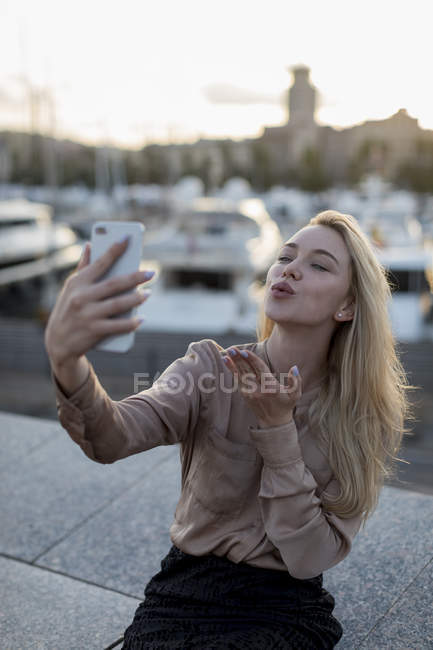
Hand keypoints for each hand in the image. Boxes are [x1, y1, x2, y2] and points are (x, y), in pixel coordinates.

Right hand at [44, 238, 152, 365]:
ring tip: (148, 294)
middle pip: (114, 284)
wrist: (58, 342)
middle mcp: (82, 297)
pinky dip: (131, 323)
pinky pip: (118, 326)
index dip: (114, 250)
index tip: (127, 238)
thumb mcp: (71, 287)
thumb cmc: (68, 309)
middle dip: (134, 277)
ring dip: (136, 299)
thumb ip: (83, 267)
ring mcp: (88, 314)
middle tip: (151, 273)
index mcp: (78, 282)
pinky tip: (141, 319)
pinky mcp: (94, 331)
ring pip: (118, 304)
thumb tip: (90, 245)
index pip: (100, 263)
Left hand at [222, 347, 301, 427]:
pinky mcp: (244, 395)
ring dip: (233, 363)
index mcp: (271, 388)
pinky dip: (231, 370)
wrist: (274, 422)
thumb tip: (294, 368)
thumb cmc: (286, 404)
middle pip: (247, 371)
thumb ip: (296, 381)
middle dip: (239, 359)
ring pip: (240, 375)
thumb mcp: (295, 394)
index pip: (260, 370)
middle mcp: (259, 390)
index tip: (244, 351)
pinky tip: (227, 361)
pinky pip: (237, 380)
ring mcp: (250, 393)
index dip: (252, 360)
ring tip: (227, 352)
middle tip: (232, 349)